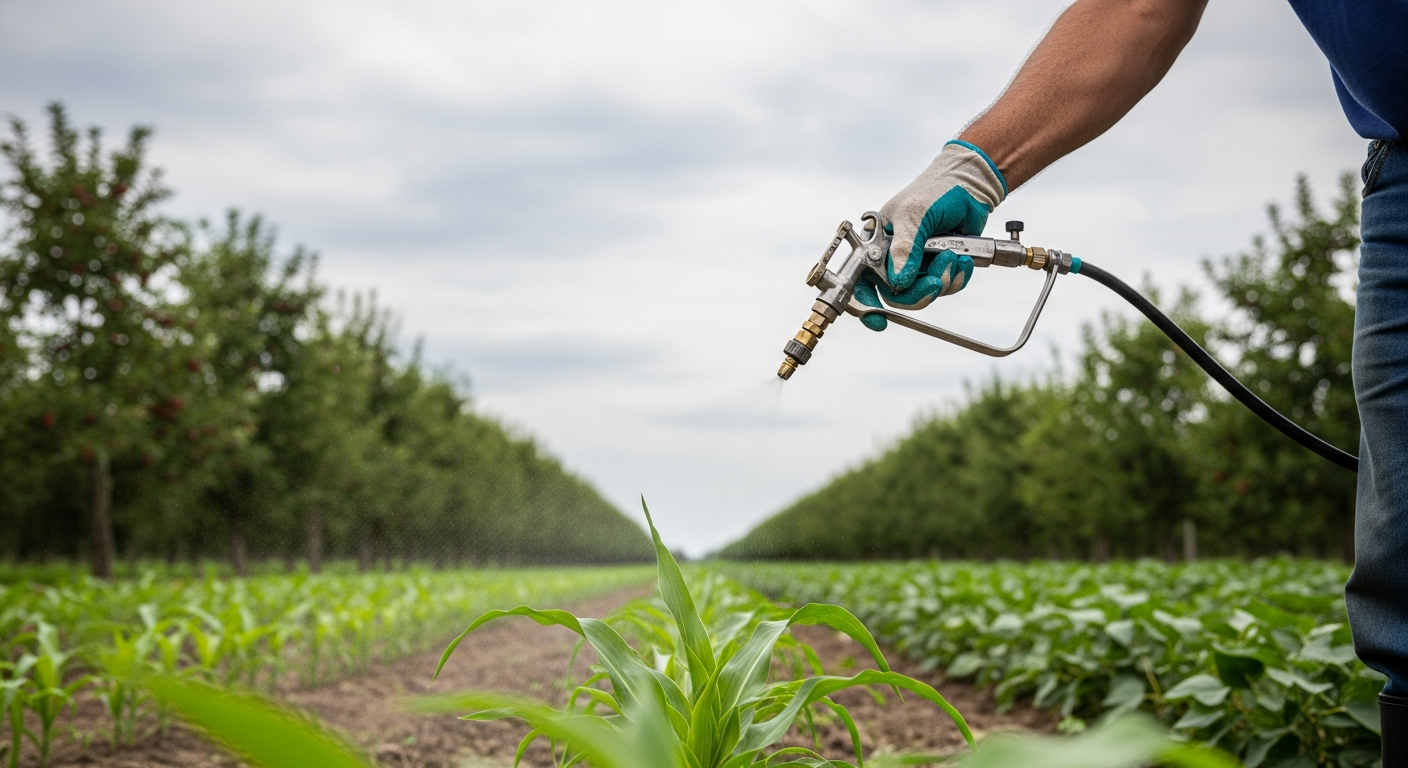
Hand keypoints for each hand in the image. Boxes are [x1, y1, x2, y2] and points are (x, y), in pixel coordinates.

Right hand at [854, 140, 1006, 329]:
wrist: (970, 187)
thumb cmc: (935, 191)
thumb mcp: (914, 215)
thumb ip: (904, 249)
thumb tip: (898, 282)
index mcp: (875, 244)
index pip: (860, 279)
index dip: (865, 302)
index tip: (877, 319)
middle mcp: (891, 258)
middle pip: (895, 295)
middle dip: (918, 292)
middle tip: (935, 282)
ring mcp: (915, 264)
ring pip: (922, 294)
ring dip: (942, 280)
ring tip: (952, 256)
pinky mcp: (937, 267)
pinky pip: (943, 287)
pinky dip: (956, 278)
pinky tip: (962, 260)